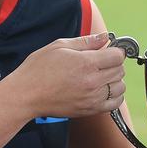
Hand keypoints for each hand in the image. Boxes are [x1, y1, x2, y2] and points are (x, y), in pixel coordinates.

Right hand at [9, 32, 126, 118]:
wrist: (26, 94)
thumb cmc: (38, 68)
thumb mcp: (59, 46)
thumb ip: (86, 41)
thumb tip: (105, 37)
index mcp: (86, 63)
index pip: (118, 56)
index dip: (114, 50)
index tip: (107, 50)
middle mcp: (93, 82)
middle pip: (120, 70)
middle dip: (113, 63)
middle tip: (99, 61)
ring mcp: (92, 98)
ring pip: (120, 86)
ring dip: (114, 79)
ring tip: (99, 76)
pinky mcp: (90, 110)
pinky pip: (115, 103)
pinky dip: (114, 95)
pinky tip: (102, 89)